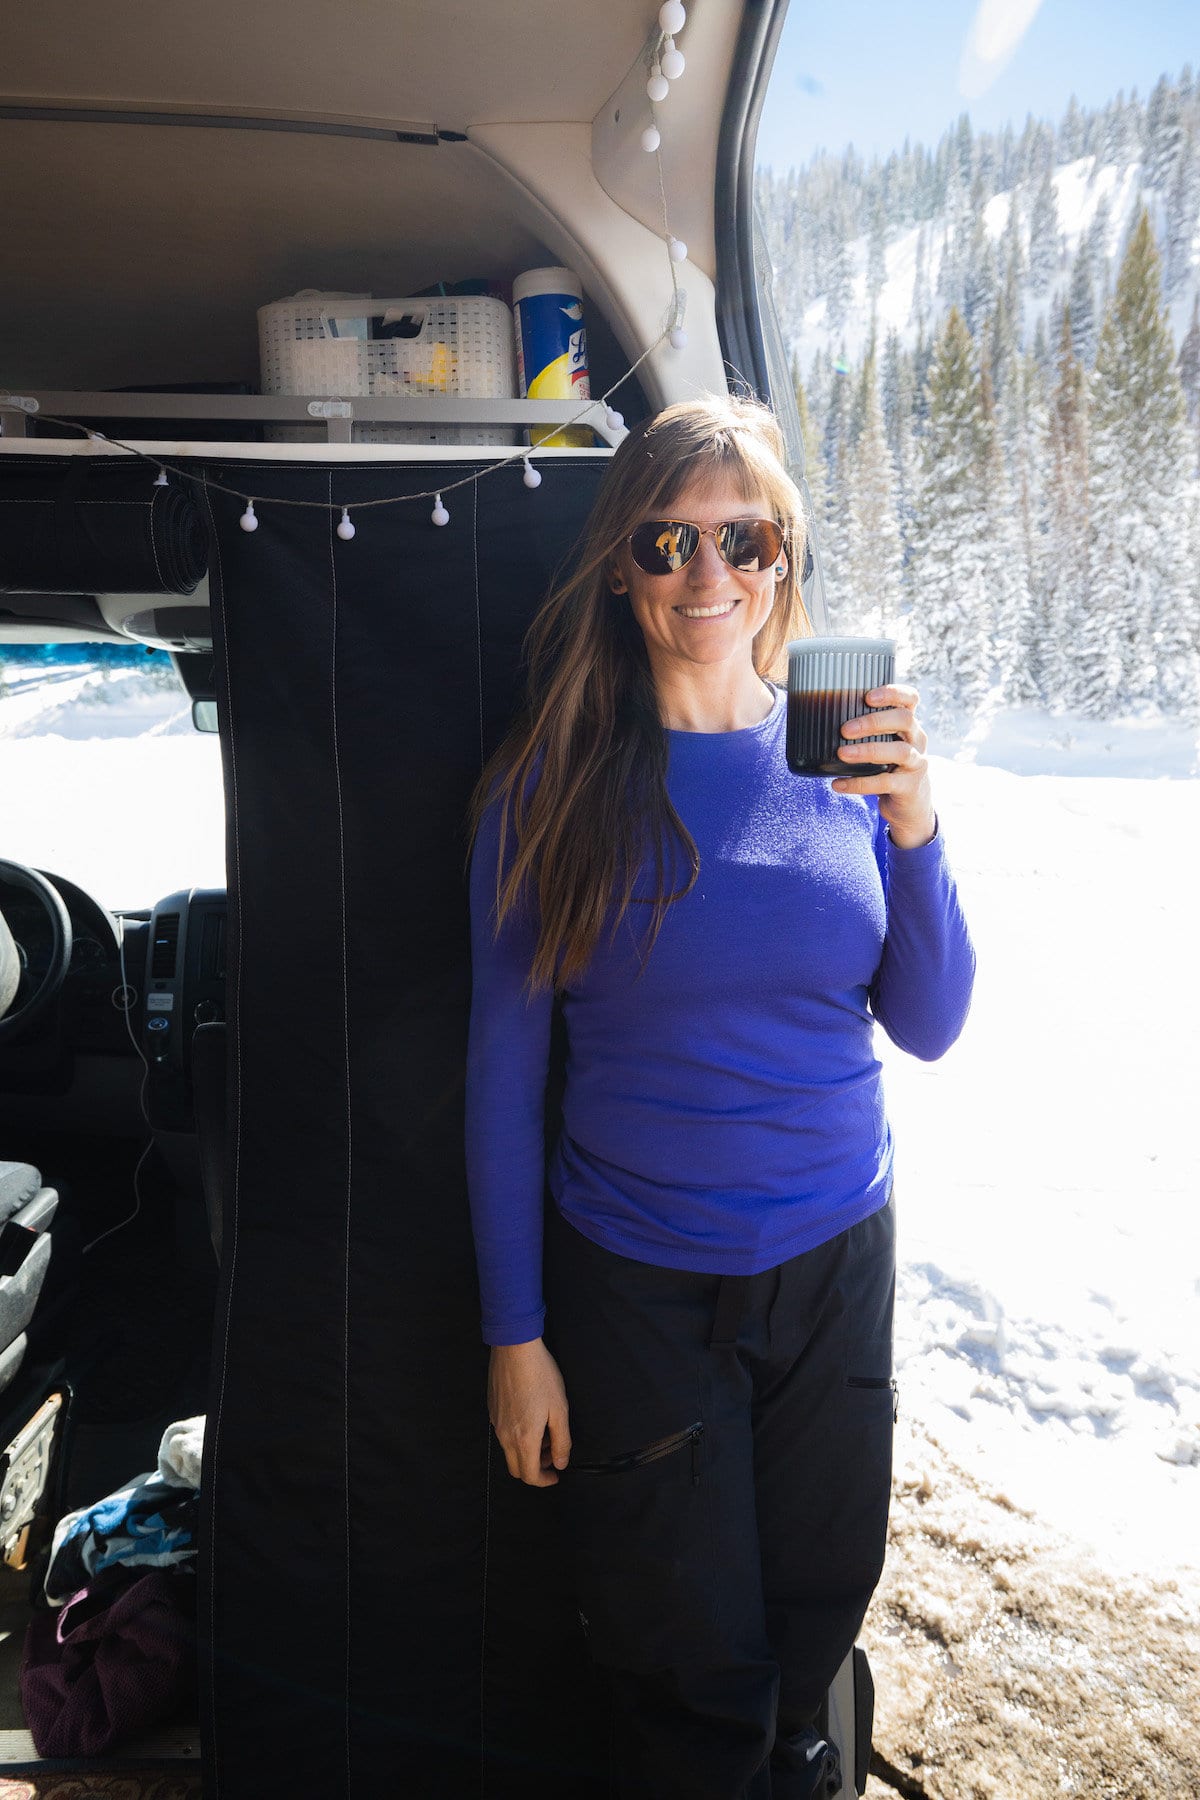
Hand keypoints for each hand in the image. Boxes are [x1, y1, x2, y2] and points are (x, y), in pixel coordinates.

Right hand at [488, 1338, 571, 1485]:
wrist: (515, 1348)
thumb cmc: (541, 1376)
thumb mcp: (560, 1409)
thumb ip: (562, 1441)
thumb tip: (561, 1463)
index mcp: (524, 1439)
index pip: (530, 1476)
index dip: (545, 1481)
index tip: (556, 1475)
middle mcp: (505, 1436)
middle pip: (516, 1468)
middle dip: (536, 1468)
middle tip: (552, 1454)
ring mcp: (495, 1423)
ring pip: (509, 1451)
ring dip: (527, 1451)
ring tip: (545, 1431)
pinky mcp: (492, 1410)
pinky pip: (503, 1434)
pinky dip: (517, 1437)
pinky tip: (531, 1416)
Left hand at [832, 683, 936, 849]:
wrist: (910, 802)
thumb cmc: (887, 765)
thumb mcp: (882, 743)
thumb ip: (862, 731)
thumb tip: (813, 718)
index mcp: (908, 723)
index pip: (909, 698)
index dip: (892, 693)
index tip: (868, 696)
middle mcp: (916, 739)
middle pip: (904, 720)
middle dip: (873, 722)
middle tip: (844, 730)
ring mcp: (916, 762)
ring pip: (899, 751)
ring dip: (867, 751)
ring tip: (841, 754)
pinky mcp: (909, 786)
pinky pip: (885, 783)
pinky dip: (859, 784)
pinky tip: (838, 784)